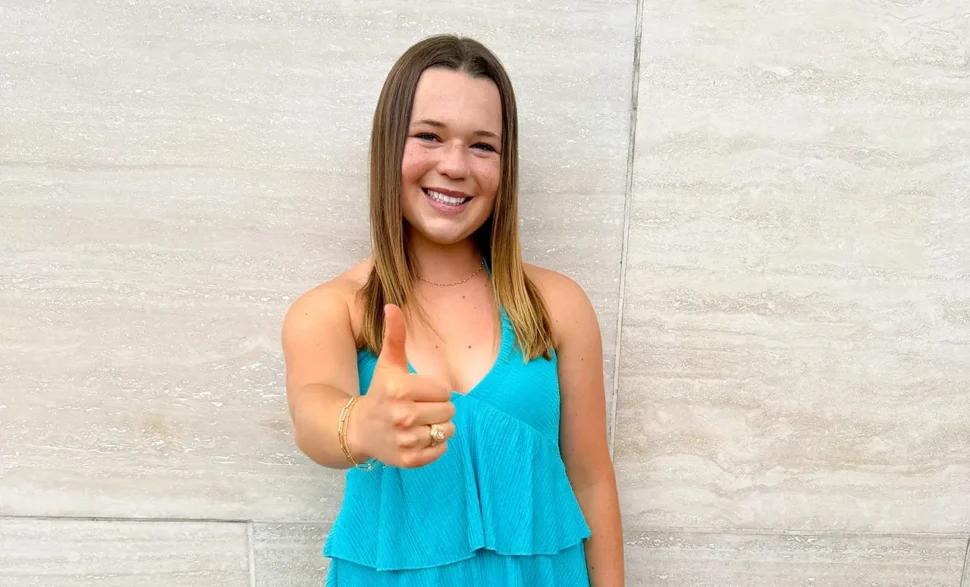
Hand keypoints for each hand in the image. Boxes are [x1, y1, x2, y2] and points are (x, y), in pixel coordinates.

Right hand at [349, 304, 455, 468]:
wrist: (356, 429)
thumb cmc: (379, 393)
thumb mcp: (387, 364)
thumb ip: (394, 335)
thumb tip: (392, 305)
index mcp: (400, 389)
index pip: (445, 391)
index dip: (433, 391)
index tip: (416, 394)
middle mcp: (402, 415)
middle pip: (449, 411)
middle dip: (437, 409)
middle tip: (417, 409)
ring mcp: (405, 440)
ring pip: (447, 430)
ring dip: (437, 427)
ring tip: (417, 424)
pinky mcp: (409, 459)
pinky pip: (441, 450)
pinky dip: (434, 446)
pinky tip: (415, 438)